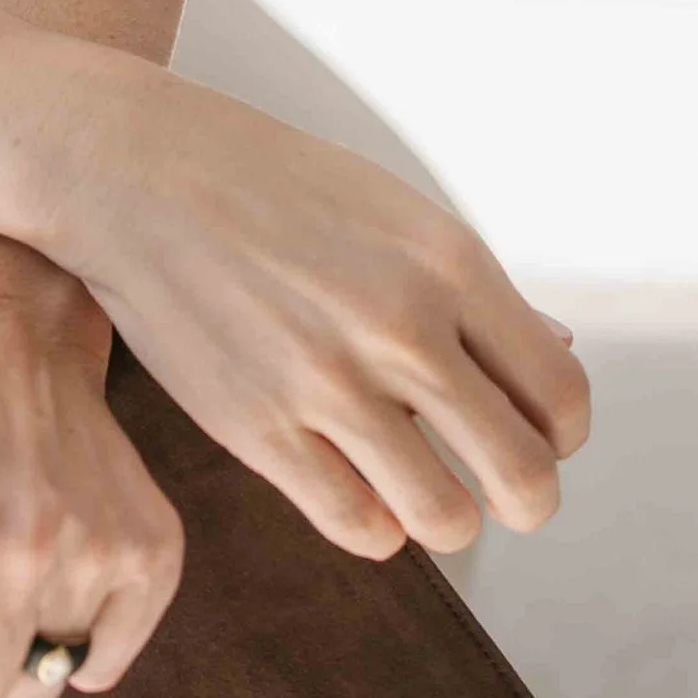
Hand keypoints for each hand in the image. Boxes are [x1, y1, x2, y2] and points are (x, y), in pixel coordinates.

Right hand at [34, 60, 590, 565]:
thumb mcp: (390, 210)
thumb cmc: (270, 183)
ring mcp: (328, 382)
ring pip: (446, 520)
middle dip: (522, 498)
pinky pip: (361, 528)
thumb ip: (473, 291)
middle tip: (492, 484)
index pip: (560, 396)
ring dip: (444, 517)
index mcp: (447, 261)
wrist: (137, 169)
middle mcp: (400, 324)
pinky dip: (374, 523)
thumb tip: (560, 354)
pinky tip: (355, 481)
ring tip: (421, 487)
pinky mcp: (260, 429)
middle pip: (524, 476)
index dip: (557, 434)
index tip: (527, 431)